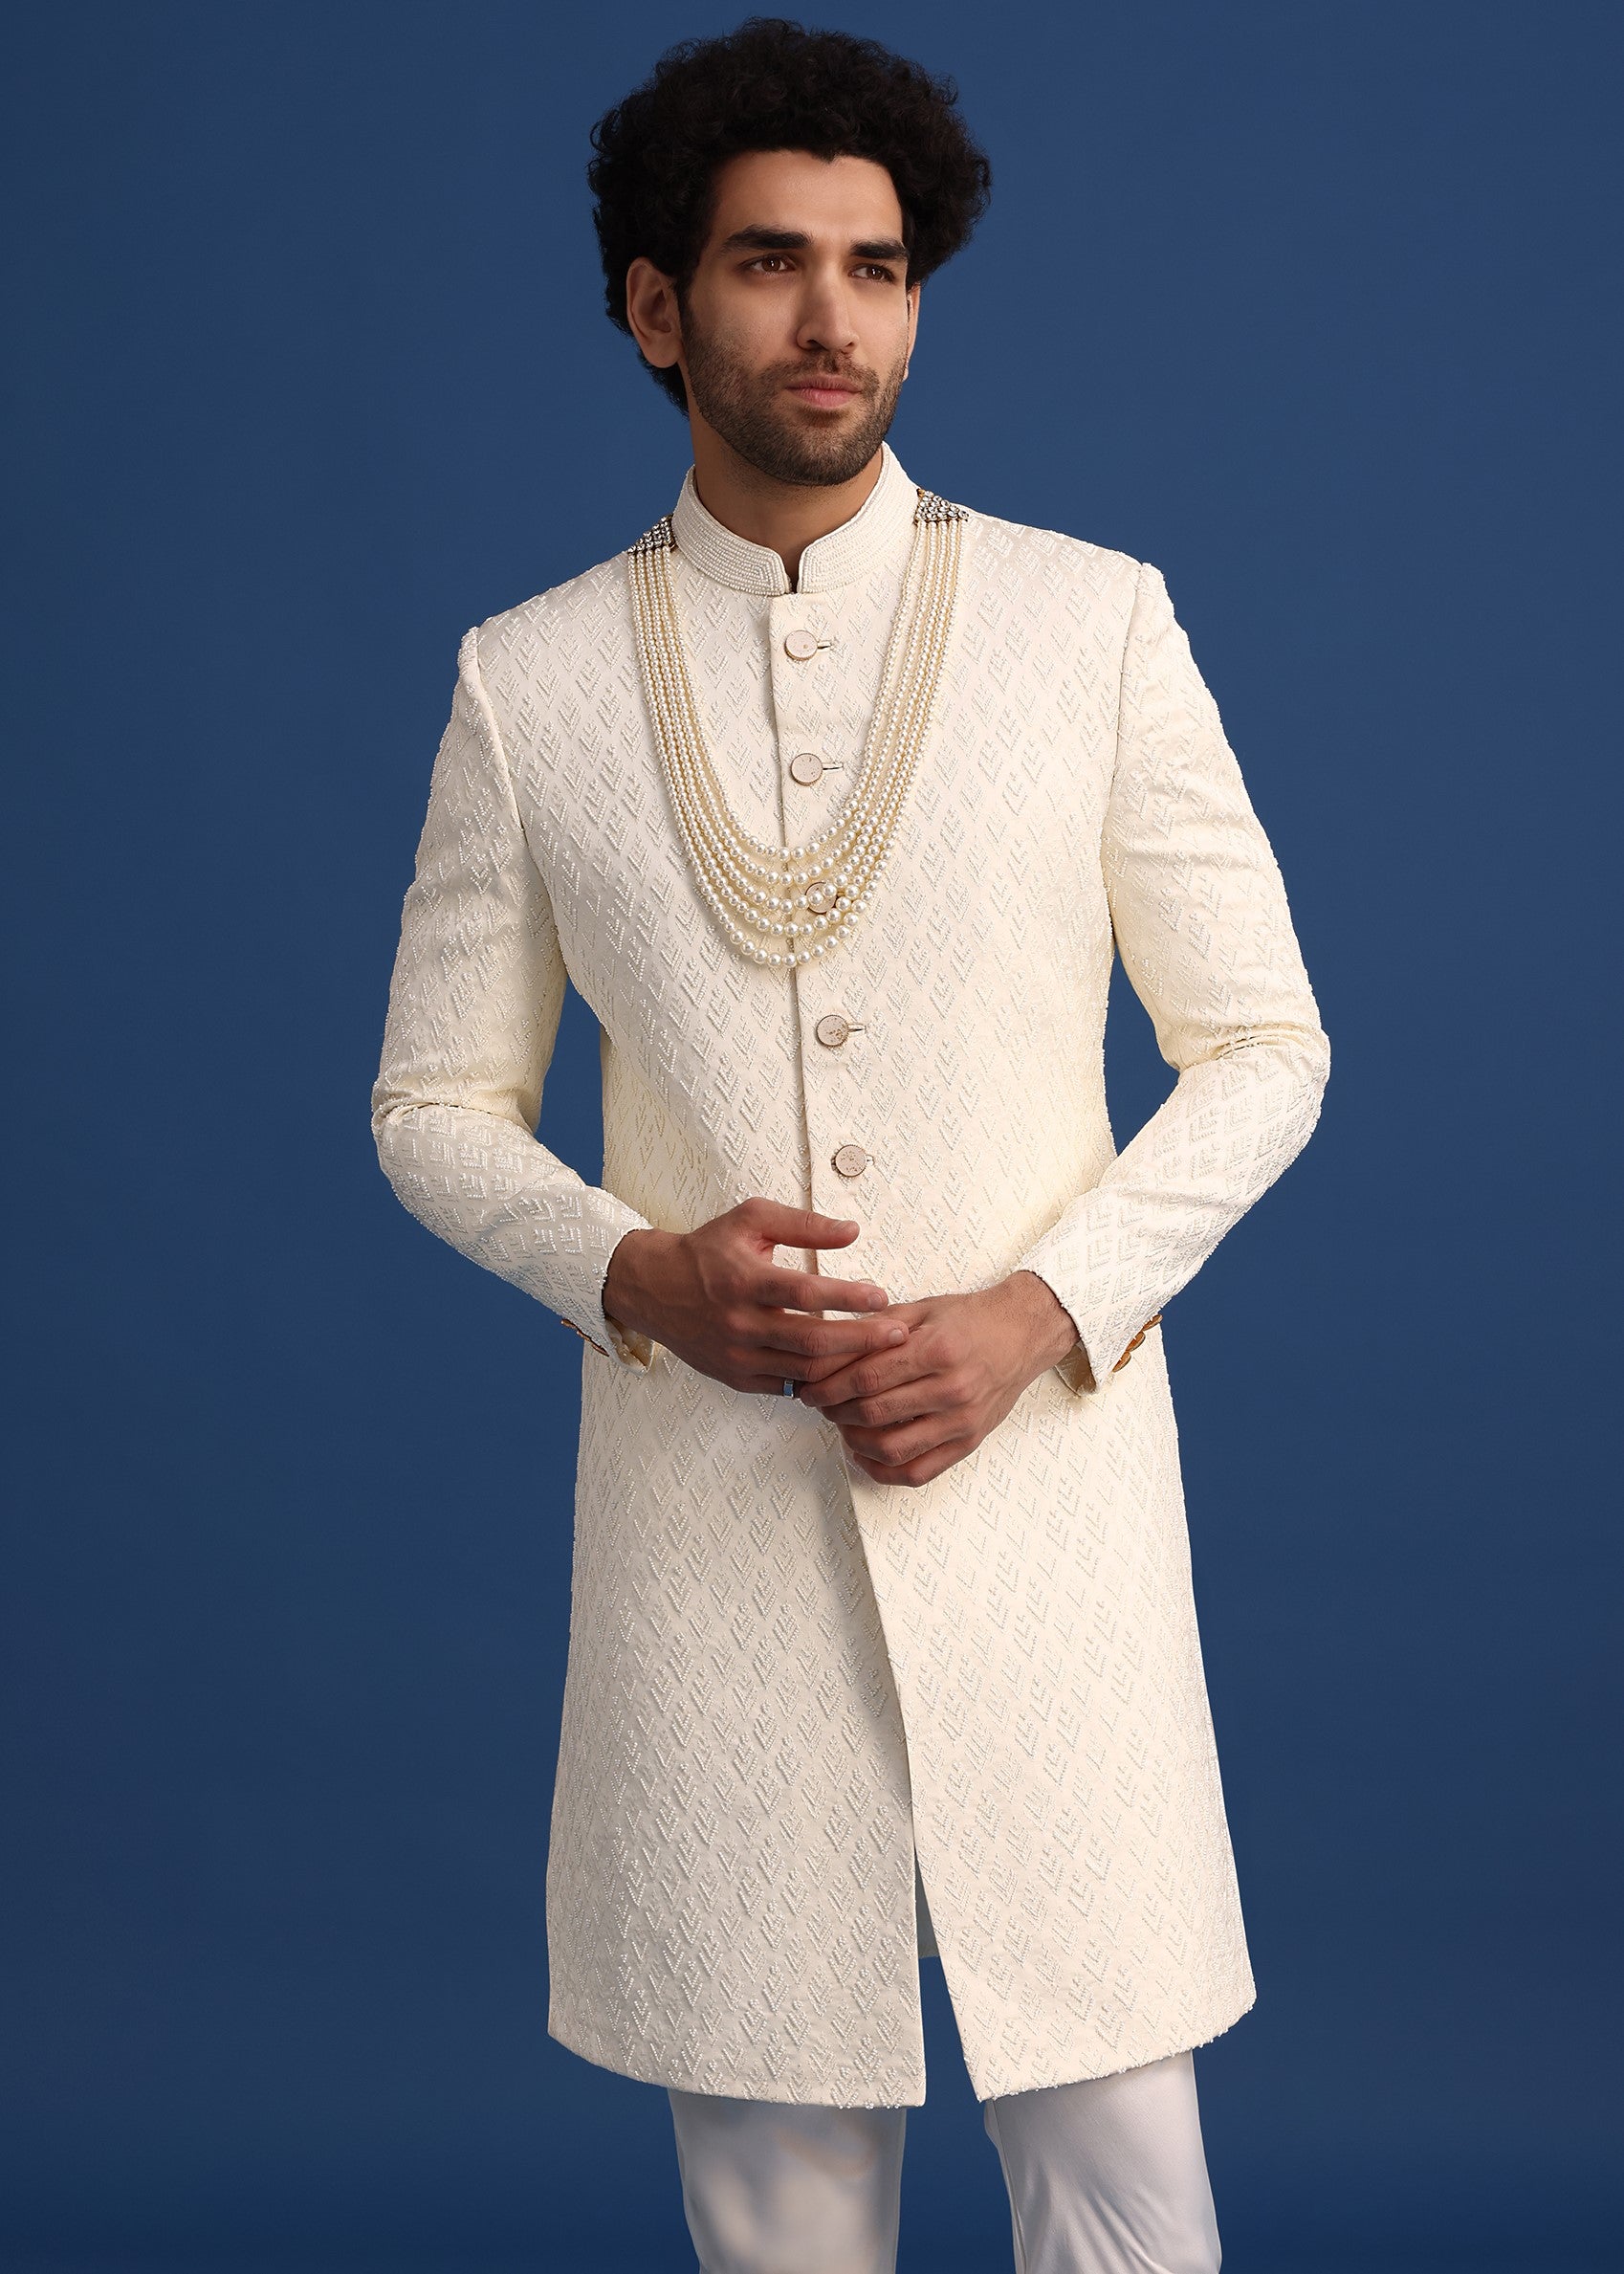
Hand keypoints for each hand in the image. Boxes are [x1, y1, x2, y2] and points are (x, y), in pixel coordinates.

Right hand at [602, 1200, 910, 1395]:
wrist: (654, 1289)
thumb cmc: (709, 1249)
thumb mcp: (751, 1219)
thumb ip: (803, 1224)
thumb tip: (853, 1231)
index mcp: (744, 1281)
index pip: (804, 1293)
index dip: (847, 1297)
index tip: (883, 1297)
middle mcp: (739, 1323)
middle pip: (810, 1341)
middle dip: (861, 1340)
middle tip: (899, 1334)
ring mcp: (737, 1357)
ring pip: (803, 1371)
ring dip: (847, 1366)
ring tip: (883, 1356)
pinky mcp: (736, 1379)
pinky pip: (787, 1388)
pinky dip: (820, 1383)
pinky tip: (849, 1373)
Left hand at [794, 1271, 1081, 1486]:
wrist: (1023, 1333)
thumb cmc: (970, 1318)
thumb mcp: (922, 1309)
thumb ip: (875, 1328)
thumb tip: (827, 1345)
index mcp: (937, 1350)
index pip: (866, 1377)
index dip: (828, 1385)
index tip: (808, 1386)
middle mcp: (952, 1389)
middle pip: (873, 1412)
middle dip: (833, 1410)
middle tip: (818, 1402)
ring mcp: (962, 1421)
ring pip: (890, 1448)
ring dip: (853, 1440)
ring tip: (840, 1423)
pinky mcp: (969, 1442)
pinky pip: (918, 1472)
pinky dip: (883, 1470)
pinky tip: (865, 1452)